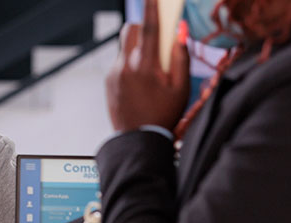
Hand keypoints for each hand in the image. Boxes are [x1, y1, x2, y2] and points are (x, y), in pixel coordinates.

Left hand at [106, 0, 189, 131]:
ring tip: (150, 73)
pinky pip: (120, 62)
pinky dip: (131, 65)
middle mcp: (126, 66)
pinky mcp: (108, 81)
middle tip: (156, 42)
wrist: (138, 141)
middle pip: (131, 30)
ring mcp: (114, 73)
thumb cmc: (164, 116)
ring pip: (125, 47)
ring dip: (138, 49)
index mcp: (146, 67)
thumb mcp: (181, 89)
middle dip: (143, 28)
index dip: (152, 7)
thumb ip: (181, 57)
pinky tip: (140, 85)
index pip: (150, 27)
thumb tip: (180, 32)